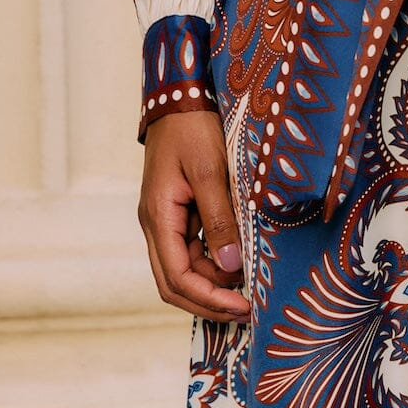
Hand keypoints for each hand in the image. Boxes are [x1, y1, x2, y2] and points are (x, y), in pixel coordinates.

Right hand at [138, 111, 249, 322]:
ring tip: (250, 291)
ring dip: (213, 286)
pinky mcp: (180, 213)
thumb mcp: (211, 172)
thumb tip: (230, 268)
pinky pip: (194, 251)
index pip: (176, 277)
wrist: (180, 96)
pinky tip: (240, 267)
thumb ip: (220, 220)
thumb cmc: (194, 128)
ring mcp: (167, 220)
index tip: (242, 307)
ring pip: (185, 270)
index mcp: (158, 217)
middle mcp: (157, 224)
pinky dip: (215, 265)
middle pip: (175, 283)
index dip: (208, 299)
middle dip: (208, 302)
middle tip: (247, 310)